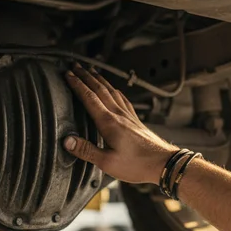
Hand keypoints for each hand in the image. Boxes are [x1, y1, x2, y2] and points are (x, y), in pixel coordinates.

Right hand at [63, 63, 176, 184]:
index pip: (89, 98)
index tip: (68, 75)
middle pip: (99, 89)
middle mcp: (119, 115)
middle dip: (86, 76)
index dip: (77, 85)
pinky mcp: (135, 120)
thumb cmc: (137, 164)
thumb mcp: (107, 162)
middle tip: (75, 66)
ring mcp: (128, 116)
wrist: (163, 163)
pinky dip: (114, 90)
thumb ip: (86, 150)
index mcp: (109, 123)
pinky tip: (114, 90)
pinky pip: (122, 99)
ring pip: (111, 91)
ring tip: (91, 71)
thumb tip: (67, 141)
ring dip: (99, 79)